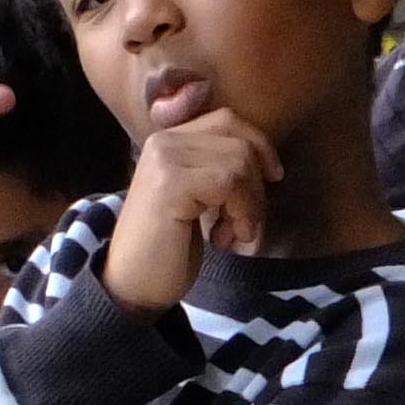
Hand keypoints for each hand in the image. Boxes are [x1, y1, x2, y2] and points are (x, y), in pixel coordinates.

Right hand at [102, 107, 281, 314]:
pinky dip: (240, 213)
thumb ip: (219, 170)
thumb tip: (266, 160)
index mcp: (170, 140)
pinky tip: (222, 240)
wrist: (132, 284)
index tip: (272, 178)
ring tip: (230, 235)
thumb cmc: (169, 246)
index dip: (259, 146)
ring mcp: (165, 159)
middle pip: (240, 141)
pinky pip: (230, 181)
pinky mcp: (170, 184)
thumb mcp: (199, 199)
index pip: (229, 120)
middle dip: (256, 185)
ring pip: (240, 161)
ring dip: (249, 206)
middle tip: (243, 224)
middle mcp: (164, 141)